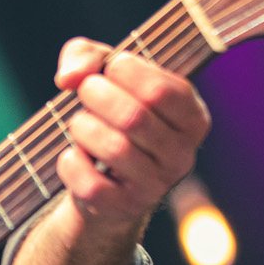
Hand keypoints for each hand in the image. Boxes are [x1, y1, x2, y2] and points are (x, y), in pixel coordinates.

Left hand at [52, 37, 210, 232]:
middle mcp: (182, 155)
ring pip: (113, 148)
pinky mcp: (126, 208)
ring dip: (83, 127)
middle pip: (134, 117)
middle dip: (97, 95)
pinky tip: (74, 154)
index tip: (112, 66)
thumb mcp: (103, 75)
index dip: (128, 71)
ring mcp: (156, 186)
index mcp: (192, 118)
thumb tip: (71, 77)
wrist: (103, 181)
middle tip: (86, 91)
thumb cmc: (110, 114)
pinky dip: (71, 162)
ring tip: (80, 123)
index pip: (163, 91)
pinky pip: (90, 183)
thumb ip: (86, 56)